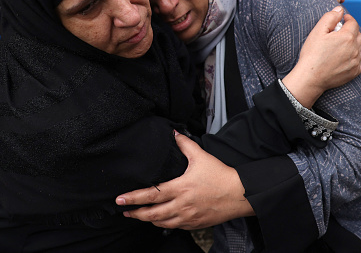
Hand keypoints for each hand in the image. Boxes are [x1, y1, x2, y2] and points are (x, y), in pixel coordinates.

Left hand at [116, 132, 253, 229]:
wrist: (240, 194)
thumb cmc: (221, 176)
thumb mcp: (201, 156)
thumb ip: (185, 144)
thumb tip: (174, 133)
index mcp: (180, 188)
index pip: (151, 195)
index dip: (134, 197)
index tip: (121, 199)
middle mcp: (182, 205)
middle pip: (152, 214)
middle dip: (136, 213)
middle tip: (124, 211)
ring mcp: (188, 216)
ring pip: (162, 223)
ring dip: (148, 220)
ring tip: (138, 215)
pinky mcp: (195, 224)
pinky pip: (175, 226)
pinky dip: (164, 224)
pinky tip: (160, 220)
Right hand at [282, 6, 360, 107]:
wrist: (310, 77)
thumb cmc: (312, 54)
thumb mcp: (317, 31)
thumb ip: (330, 17)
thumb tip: (340, 10)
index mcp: (347, 37)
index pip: (353, 23)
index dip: (348, 19)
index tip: (343, 19)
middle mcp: (355, 48)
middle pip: (358, 35)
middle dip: (351, 30)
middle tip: (339, 32)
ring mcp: (356, 61)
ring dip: (354, 43)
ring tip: (343, 44)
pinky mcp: (355, 72)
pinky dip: (358, 56)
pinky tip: (349, 55)